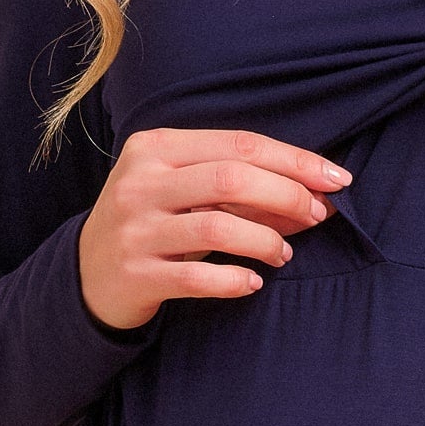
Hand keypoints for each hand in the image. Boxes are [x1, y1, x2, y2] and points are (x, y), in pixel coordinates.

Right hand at [78, 128, 352, 328]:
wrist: (87, 274)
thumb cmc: (152, 221)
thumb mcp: (182, 188)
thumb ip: (238, 185)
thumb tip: (316, 194)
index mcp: (154, 147)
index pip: (239, 144)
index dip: (295, 161)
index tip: (337, 179)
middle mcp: (140, 182)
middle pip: (231, 178)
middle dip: (288, 196)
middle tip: (319, 215)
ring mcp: (134, 229)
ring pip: (217, 226)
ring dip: (265, 240)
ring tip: (283, 253)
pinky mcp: (135, 274)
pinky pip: (197, 277)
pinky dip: (234, 279)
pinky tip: (253, 281)